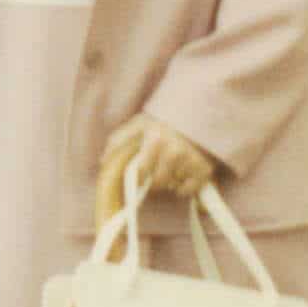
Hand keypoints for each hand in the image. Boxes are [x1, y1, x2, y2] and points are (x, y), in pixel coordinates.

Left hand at [99, 114, 215, 202]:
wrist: (197, 116)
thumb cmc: (162, 123)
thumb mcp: (138, 125)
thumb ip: (118, 141)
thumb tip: (102, 162)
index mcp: (155, 139)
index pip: (140, 171)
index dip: (137, 176)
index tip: (138, 176)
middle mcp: (174, 151)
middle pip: (157, 182)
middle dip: (154, 180)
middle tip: (156, 172)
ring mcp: (191, 160)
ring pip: (172, 185)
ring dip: (169, 181)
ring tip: (171, 168)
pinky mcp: (205, 169)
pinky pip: (187, 190)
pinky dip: (183, 188)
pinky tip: (182, 175)